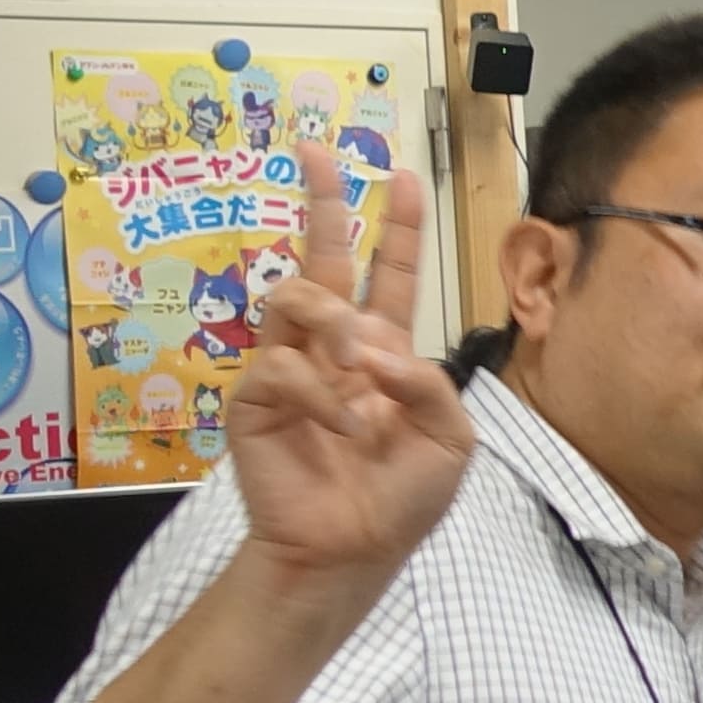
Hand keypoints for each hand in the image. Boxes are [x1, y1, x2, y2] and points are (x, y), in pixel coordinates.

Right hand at [222, 130, 471, 606]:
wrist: (352, 551)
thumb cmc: (400, 499)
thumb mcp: (450, 438)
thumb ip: (431, 383)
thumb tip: (376, 346)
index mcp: (383, 353)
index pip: (392, 277)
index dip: (398, 228)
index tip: (401, 176)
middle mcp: (333, 349)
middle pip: (323, 260)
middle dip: (322, 202)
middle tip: (316, 152)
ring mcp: (289, 369)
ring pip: (293, 295)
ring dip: (333, 320)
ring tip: (357, 367)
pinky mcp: (252, 398)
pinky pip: (281, 366)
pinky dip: (318, 395)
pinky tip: (336, 429)